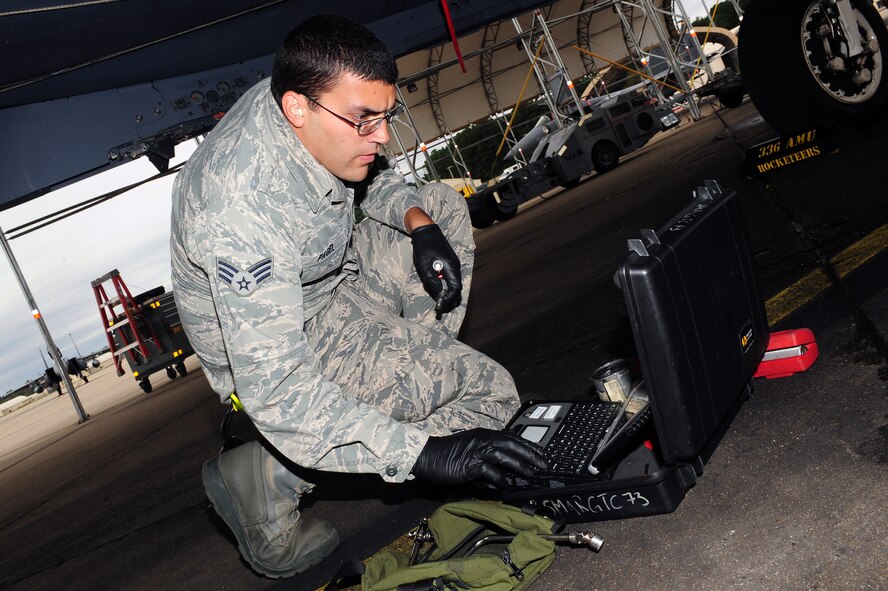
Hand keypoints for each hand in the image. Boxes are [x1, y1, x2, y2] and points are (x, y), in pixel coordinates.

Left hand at [410, 224, 461, 312]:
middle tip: (440, 306)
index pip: (455, 288)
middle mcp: (456, 266)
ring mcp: (454, 264)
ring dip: (448, 292)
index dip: (449, 299)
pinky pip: (451, 277)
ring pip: (455, 283)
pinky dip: (446, 285)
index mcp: (451, 267)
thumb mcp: (424, 265)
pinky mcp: (450, 262)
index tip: (440, 306)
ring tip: (438, 298)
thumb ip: (432, 281)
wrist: (426, 230)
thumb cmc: (424, 246)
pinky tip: (437, 287)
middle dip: (450, 299)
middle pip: (457, 287)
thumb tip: (439, 294)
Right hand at [411, 428, 547, 487]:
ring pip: (504, 455)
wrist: (428, 455)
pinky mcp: (469, 465)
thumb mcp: (471, 444)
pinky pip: (488, 471)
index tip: (541, 453)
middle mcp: (483, 439)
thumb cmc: (449, 452)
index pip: (512, 437)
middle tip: (543, 464)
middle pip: (512, 444)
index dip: (528, 445)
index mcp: (485, 434)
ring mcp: (476, 452)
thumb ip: (487, 448)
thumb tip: (505, 459)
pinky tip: (506, 484)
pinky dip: (499, 478)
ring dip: (520, 464)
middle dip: (530, 454)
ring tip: (531, 473)